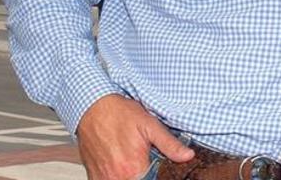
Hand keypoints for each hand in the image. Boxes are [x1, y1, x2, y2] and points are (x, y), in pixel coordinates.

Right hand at [76, 95, 193, 179]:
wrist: (92, 108)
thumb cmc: (119, 114)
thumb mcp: (149, 125)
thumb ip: (169, 144)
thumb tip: (188, 156)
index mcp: (134, 168)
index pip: (154, 179)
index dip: (158, 174)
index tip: (154, 161)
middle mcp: (118, 177)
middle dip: (144, 173)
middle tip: (142, 157)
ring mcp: (104, 178)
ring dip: (130, 175)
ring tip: (129, 159)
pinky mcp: (94, 176)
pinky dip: (115, 176)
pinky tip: (119, 163)